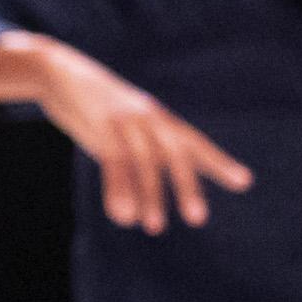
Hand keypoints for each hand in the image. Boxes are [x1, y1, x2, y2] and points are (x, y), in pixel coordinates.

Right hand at [0, 33, 254, 230]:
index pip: (194, 142)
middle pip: (175, 153)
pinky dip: (118, 189)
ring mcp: (125, 119)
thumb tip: (140, 198)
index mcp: (158, 118)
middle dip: (187, 186)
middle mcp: (149, 117)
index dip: (218, 162)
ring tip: (155, 228)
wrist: (57, 73)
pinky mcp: (100, 124)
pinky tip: (121, 215)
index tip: (244, 182)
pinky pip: (114, 161)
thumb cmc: (92, 105)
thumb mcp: (120, 125)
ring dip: (150, 196)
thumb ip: (136, 151)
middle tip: (198, 219)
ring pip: (144, 161)